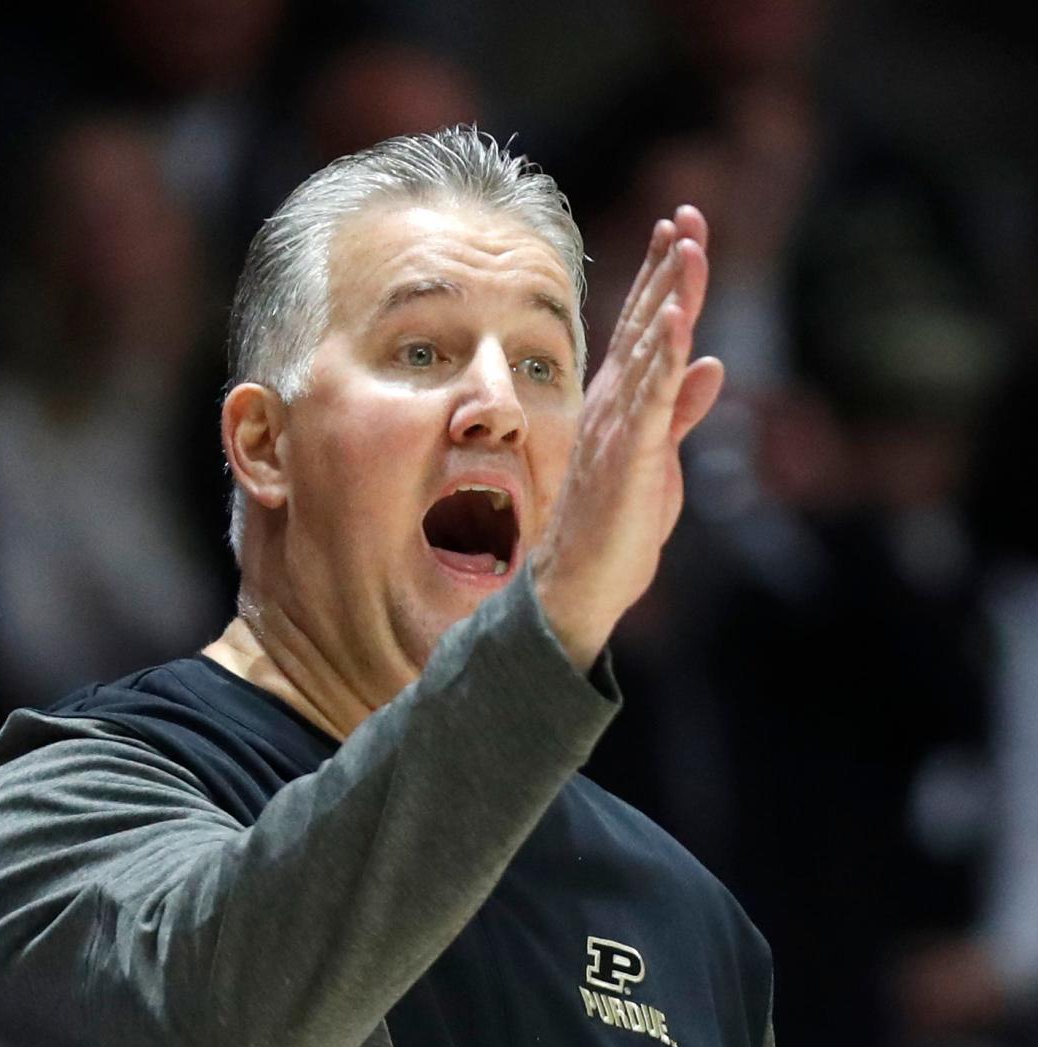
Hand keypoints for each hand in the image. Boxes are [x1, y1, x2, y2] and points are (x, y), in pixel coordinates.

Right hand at [532, 207, 723, 669]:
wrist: (578, 585)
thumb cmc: (614, 529)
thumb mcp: (661, 461)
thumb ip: (682, 411)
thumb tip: (714, 362)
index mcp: (622, 404)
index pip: (645, 330)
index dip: (664, 279)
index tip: (680, 230)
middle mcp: (614, 404)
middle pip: (645, 323)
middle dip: (669, 268)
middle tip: (687, 214)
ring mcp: (618, 426)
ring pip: (648, 350)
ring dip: (669, 296)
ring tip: (689, 245)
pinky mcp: (628, 455)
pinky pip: (650, 398)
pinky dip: (664, 357)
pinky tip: (679, 320)